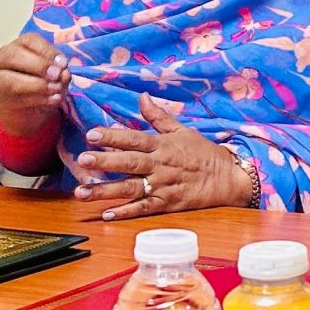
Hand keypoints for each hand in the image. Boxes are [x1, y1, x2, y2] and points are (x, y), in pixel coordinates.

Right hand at [0, 31, 68, 143]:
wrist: (26, 105)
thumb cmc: (42, 78)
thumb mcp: (53, 69)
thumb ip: (59, 68)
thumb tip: (64, 73)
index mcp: (20, 44)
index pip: (30, 41)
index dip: (47, 51)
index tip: (64, 64)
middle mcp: (3, 58)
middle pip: (13, 56)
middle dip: (38, 66)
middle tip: (57, 75)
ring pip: (11, 81)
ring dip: (38, 86)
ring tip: (57, 89)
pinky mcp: (0, 98)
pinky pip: (16, 99)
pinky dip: (39, 100)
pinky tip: (53, 99)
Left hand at [71, 96, 254, 221]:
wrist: (227, 179)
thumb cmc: (203, 153)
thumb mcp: (182, 131)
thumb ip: (158, 116)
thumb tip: (142, 96)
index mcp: (162, 145)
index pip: (134, 138)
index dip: (113, 136)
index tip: (92, 134)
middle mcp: (160, 165)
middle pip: (129, 162)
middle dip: (105, 161)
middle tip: (82, 159)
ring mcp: (163, 186)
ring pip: (130, 188)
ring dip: (105, 190)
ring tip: (81, 192)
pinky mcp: (167, 204)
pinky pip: (144, 208)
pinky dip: (126, 212)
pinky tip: (107, 214)